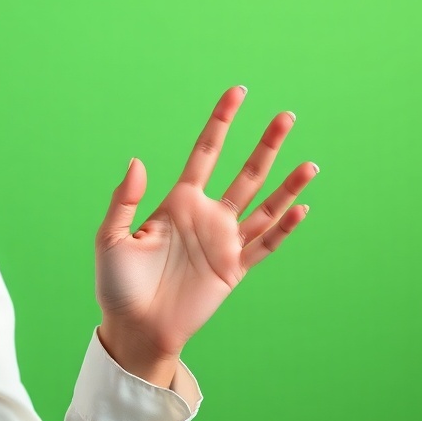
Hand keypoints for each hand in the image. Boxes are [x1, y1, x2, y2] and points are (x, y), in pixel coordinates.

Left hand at [94, 86, 317, 384]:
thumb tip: (138, 161)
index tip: (237, 93)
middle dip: (265, 145)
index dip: (221, 122)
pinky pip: (265, 244)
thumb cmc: (118, 284)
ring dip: (286, 184)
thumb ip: (124, 200)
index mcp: (177, 202)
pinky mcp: (234, 269)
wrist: (135, 328)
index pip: (205, 153)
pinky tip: (301, 208)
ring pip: (263, 205)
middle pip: (244, 172)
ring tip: (310, 163)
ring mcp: (223, 242)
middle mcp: (206, 216)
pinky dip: (284, 228)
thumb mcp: (111, 238)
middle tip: (287, 116)